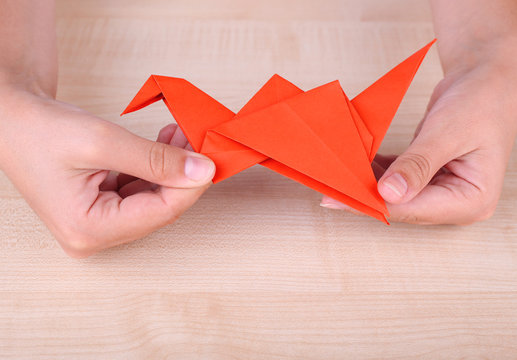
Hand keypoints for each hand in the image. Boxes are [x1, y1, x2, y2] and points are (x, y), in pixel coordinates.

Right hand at [0, 89, 214, 256]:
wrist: (10, 120)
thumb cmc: (40, 131)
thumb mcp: (103, 142)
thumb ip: (156, 159)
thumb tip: (201, 170)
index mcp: (88, 229)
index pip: (159, 213)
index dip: (191, 186)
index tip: (211, 159)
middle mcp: (94, 235)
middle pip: (159, 209)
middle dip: (183, 175)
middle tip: (200, 142)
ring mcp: (99, 223)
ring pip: (154, 199)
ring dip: (172, 168)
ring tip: (183, 135)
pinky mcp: (103, 208)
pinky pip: (141, 191)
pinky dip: (157, 168)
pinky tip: (168, 143)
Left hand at [321, 60, 516, 223]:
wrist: (486, 79)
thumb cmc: (481, 102)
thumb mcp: (447, 133)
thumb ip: (418, 164)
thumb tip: (389, 193)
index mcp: (471, 201)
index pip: (412, 210)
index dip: (374, 204)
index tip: (339, 198)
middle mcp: (456, 202)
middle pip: (401, 206)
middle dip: (366, 195)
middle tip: (330, 186)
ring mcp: (440, 191)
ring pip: (394, 195)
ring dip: (367, 184)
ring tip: (336, 173)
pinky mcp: (426, 178)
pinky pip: (394, 180)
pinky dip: (374, 172)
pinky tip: (354, 164)